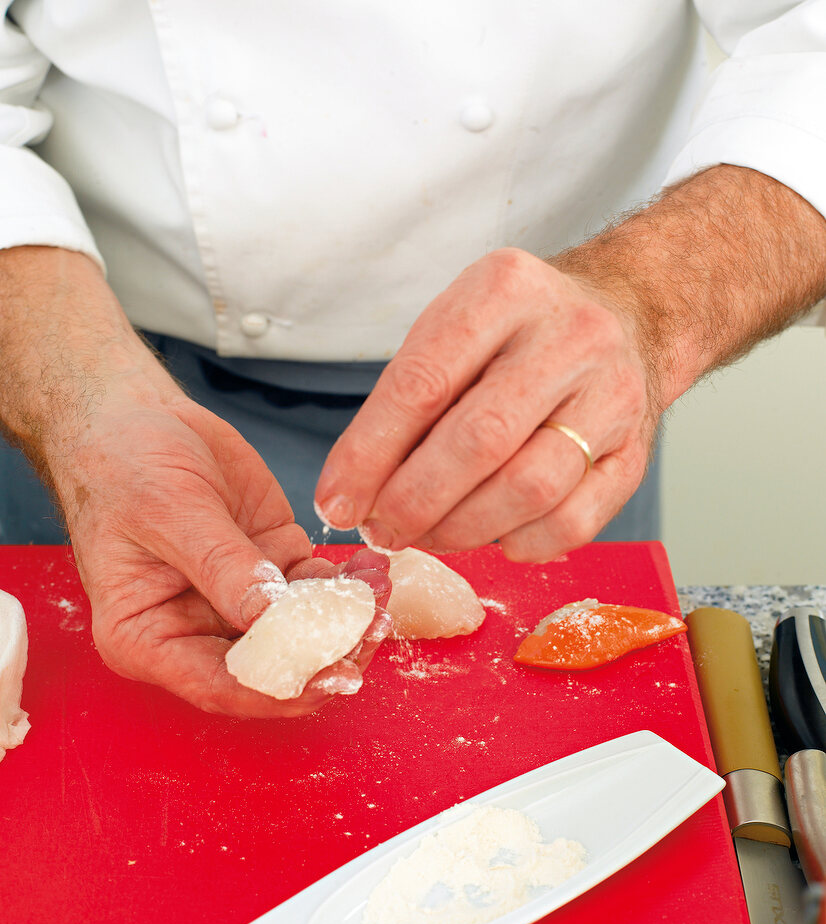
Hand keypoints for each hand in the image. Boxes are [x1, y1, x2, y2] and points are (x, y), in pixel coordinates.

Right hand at [55, 385, 390, 716]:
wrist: (136, 416)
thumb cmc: (122, 465)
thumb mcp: (167, 512)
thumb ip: (221, 566)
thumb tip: (269, 616)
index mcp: (149, 639)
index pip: (221, 685)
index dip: (281, 688)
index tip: (332, 674)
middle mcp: (197, 631)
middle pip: (273, 667)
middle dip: (328, 654)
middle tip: (374, 628)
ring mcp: (240, 603)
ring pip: (305, 632)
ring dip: (348, 620)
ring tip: (381, 592)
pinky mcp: (272, 569)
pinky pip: (318, 590)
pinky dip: (349, 585)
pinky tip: (373, 568)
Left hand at [315, 247, 658, 561]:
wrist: (632, 314)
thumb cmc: (520, 332)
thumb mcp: (457, 326)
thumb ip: (407, 398)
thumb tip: (355, 493)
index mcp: (505, 291)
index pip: (423, 383)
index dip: (370, 454)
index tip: (336, 501)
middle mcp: (569, 338)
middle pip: (479, 440)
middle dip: (414, 501)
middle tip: (381, 530)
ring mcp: (612, 395)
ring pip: (529, 488)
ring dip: (462, 529)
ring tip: (428, 534)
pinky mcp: (637, 450)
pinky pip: (575, 521)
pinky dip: (522, 544)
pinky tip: (495, 537)